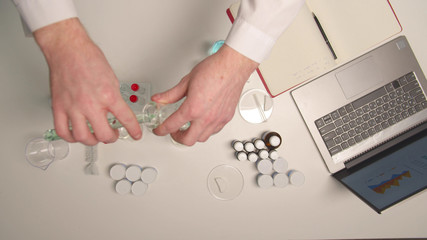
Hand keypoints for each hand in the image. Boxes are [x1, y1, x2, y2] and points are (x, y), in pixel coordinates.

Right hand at [34, 18, 141, 144]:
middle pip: (104, 135)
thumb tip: (117, 110)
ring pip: (83, 137)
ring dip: (92, 140)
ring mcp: (73, 107)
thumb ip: (114, 97)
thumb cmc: (88, 58)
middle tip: (113, 134)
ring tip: (95, 136)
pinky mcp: (59, 107)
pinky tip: (76, 135)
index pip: (126, 119)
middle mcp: (91, 104)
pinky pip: (63, 131)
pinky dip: (70, 138)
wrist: (68, 49)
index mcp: (108, 95)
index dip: (134, 130)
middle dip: (112, 138)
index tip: (136, 134)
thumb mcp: (112, 78)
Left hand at [152, 44, 258, 145]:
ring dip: (192, 135)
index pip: (172, 125)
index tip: (159, 130)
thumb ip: (171, 94)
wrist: (233, 66)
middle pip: (188, 140)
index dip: (161, 130)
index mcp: (193, 108)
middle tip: (173, 132)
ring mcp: (218, 119)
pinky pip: (214, 132)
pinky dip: (205, 131)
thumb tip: (159, 99)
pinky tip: (202, 123)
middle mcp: (206, 117)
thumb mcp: (186, 81)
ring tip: (188, 128)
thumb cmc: (214, 70)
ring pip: (202, 138)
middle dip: (177, 138)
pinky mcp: (226, 118)